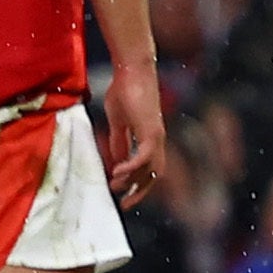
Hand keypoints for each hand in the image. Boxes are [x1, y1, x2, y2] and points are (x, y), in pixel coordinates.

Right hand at [102, 60, 164, 209]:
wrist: (132, 68)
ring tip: (115, 187)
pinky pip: (144, 157)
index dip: (138, 183)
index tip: (123, 194)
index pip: (149, 167)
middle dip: (140, 191)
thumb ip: (120, 141)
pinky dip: (131, 167)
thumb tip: (117, 162)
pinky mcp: (151, 131)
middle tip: (124, 204)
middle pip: (154, 174)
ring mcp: (156, 135)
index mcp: (149, 137)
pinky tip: (117, 172)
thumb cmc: (125, 89)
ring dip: (133, 182)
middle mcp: (157, 139)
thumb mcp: (119, 121)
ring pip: (151, 169)